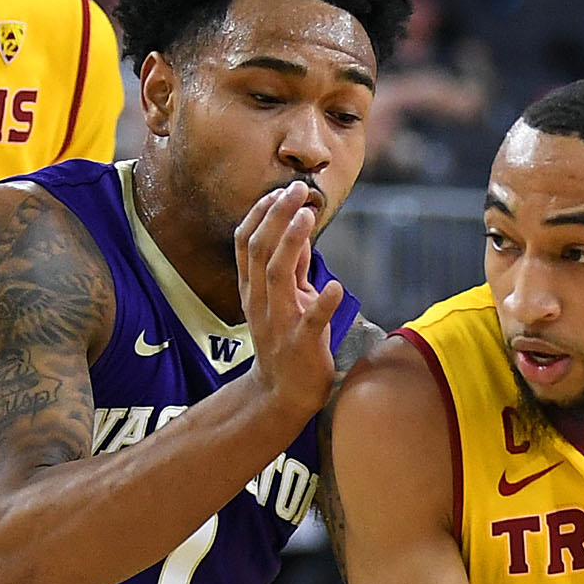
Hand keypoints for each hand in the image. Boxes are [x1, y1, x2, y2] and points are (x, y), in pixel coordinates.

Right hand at [235, 181, 343, 423]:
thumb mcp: (285, 298)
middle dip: (276, 215)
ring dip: (292, 243)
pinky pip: (310, 322)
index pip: (247, 241)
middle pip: (260, 249)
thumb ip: (291, 266)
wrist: (282, 393)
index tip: (281, 190)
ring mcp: (279, 323)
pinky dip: (323, 303)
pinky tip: (336, 287)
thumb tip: (297, 228)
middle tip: (298, 190)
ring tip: (308, 217)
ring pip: (277, 276)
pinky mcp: (300, 345)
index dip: (261, 213)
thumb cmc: (286, 340)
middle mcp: (260, 301)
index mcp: (253, 288)